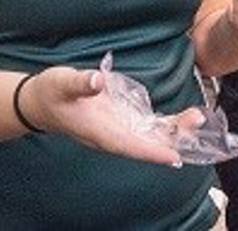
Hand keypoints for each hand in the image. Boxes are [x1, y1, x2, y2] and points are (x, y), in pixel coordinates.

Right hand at [16, 66, 193, 165]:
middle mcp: (112, 135)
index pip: (129, 145)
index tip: (173, 156)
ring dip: (173, 131)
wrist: (40, 102)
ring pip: (150, 136)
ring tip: (197, 117)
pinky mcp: (121, 121)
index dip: (152, 151)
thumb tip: (97, 81)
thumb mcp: (62, 83)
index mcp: (99, 132)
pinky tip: (182, 119)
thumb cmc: (51, 93)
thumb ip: (80, 83)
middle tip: (196, 122)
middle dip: (172, 138)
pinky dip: (166, 124)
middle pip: (146, 143)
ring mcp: (118, 129)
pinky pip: (148, 127)